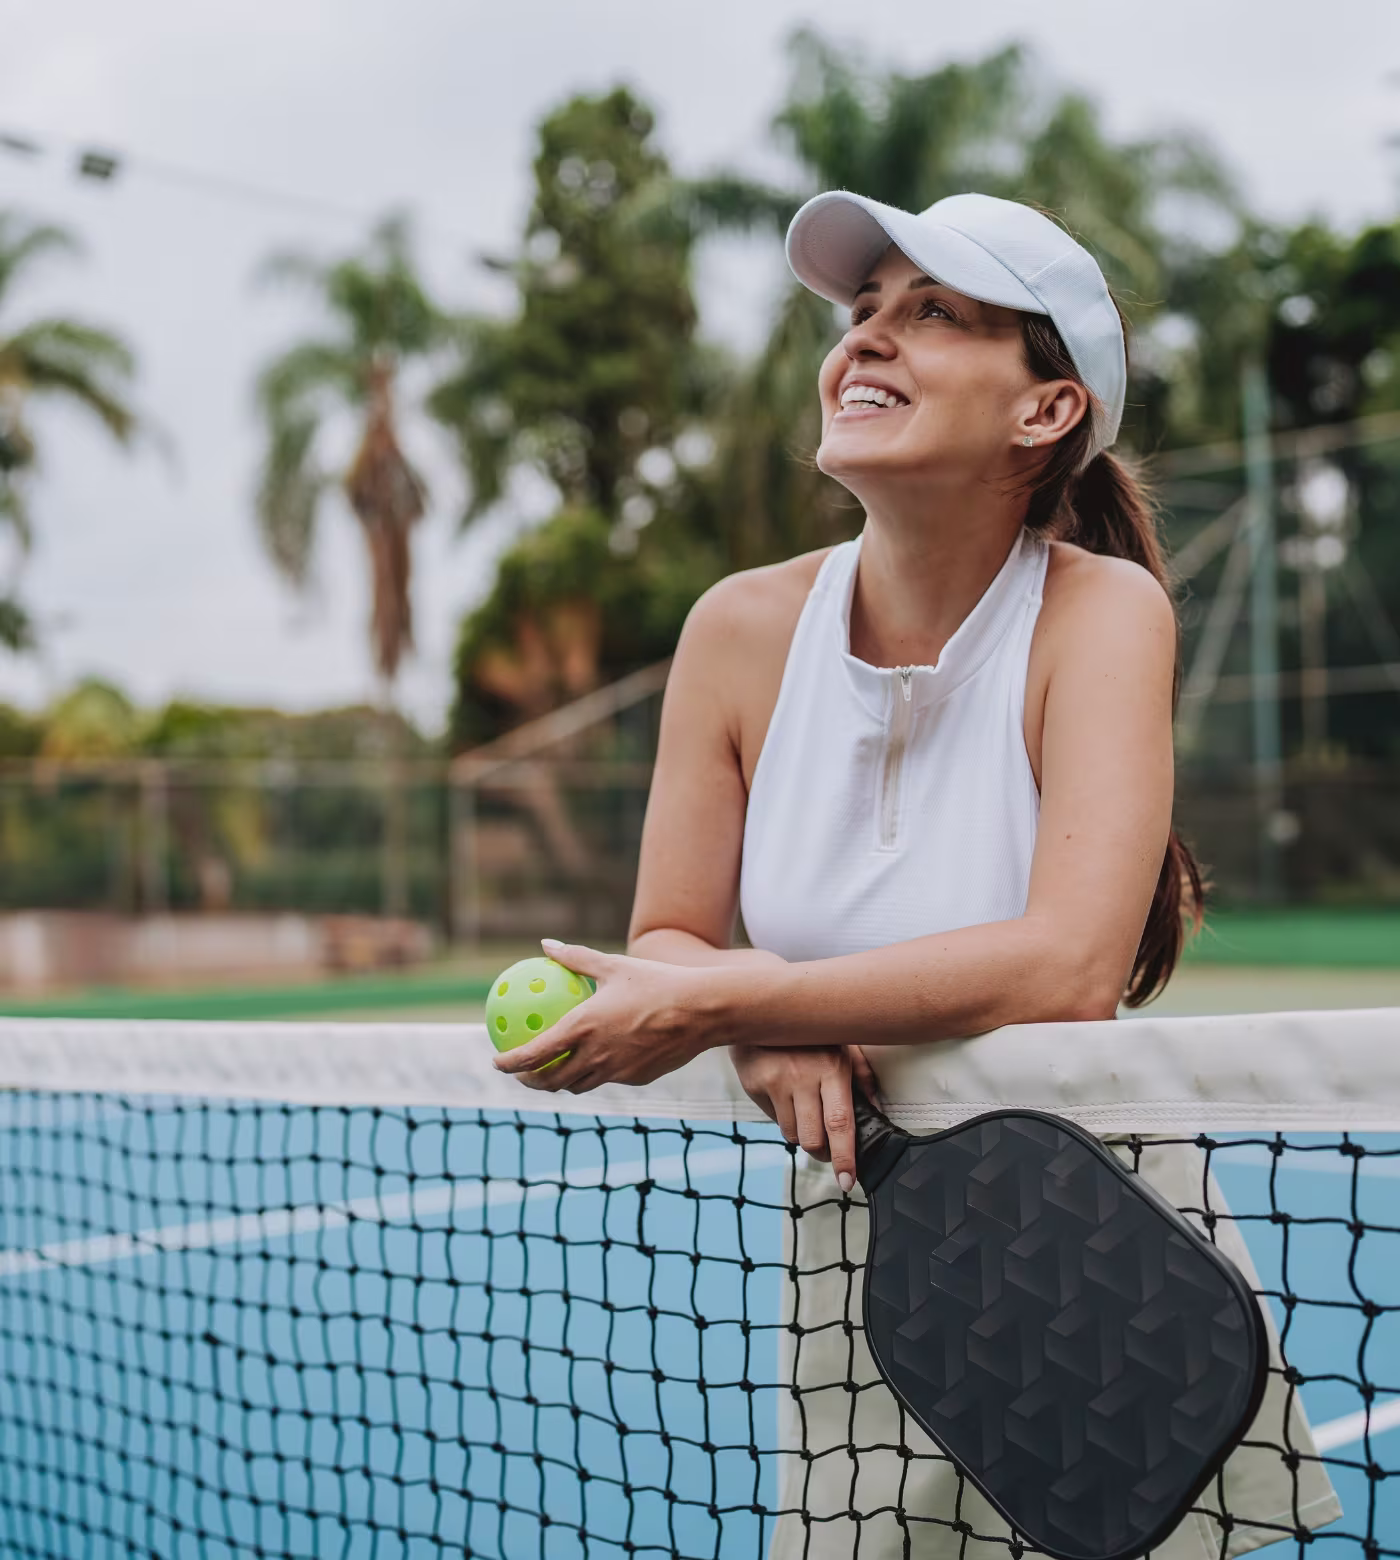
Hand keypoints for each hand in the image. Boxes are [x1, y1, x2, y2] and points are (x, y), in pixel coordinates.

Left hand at [490, 939, 714, 1092]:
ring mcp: (615, 1072)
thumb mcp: (613, 965)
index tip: (497, 1061)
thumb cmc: (657, 981)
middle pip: (550, 1082)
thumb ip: (575, 957)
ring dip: (562, 1083)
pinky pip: (608, 1078)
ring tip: (556, 1072)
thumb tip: (545, 945)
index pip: (533, 1056)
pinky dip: (596, 1073)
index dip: (509, 1063)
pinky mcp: (636, 1078)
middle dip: (531, 1083)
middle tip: (524, 1075)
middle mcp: (594, 1056)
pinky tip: (599, 1061)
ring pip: (578, 1085)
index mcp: (582, 1028)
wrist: (702, 1011)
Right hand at [728, 1041, 881, 1193]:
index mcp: (831, 1068)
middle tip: (829, 1151)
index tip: (847, 1180)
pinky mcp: (756, 1086)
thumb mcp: (842, 1043)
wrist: (758, 1010)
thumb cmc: (808, 1030)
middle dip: (823, 1153)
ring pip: (792, 1134)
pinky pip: (773, 1120)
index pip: (840, 1123)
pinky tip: (786, 1096)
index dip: (845, 1156)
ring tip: (806, 1112)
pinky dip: (784, 1118)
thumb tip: (877, 1108)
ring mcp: (776, 1082)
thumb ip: (861, 1075)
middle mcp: (803, 1077)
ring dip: (803, 1134)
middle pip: (813, 1139)